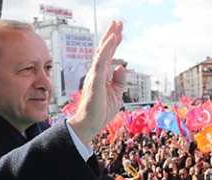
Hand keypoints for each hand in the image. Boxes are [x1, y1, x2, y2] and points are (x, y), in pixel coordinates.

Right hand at [69, 21, 124, 143]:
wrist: (90, 124)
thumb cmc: (100, 111)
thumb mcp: (116, 94)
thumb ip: (119, 81)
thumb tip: (122, 66)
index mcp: (102, 75)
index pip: (109, 56)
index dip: (114, 43)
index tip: (120, 32)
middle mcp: (97, 72)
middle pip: (104, 50)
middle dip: (111, 35)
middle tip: (118, 22)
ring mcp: (95, 75)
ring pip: (102, 52)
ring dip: (110, 38)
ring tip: (117, 26)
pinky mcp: (95, 79)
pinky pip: (101, 60)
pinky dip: (107, 49)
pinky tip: (113, 39)